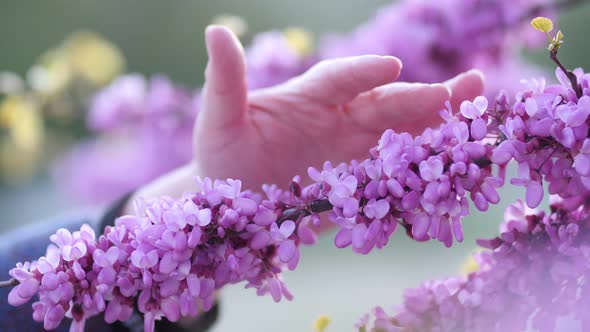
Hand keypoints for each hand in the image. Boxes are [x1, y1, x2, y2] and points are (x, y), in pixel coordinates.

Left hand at [127, 25, 483, 209]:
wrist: (234, 207)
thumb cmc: (223, 159)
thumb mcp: (219, 122)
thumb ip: (225, 82)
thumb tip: (214, 30)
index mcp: (308, 98)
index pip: (339, 80)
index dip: (363, 73)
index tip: (389, 69)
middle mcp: (339, 119)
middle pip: (384, 104)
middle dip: (419, 99)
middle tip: (459, 93)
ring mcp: (354, 153)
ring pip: (400, 134)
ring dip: (436, 127)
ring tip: (476, 114)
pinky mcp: (361, 185)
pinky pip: (395, 175)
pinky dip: (422, 170)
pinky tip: (453, 165)